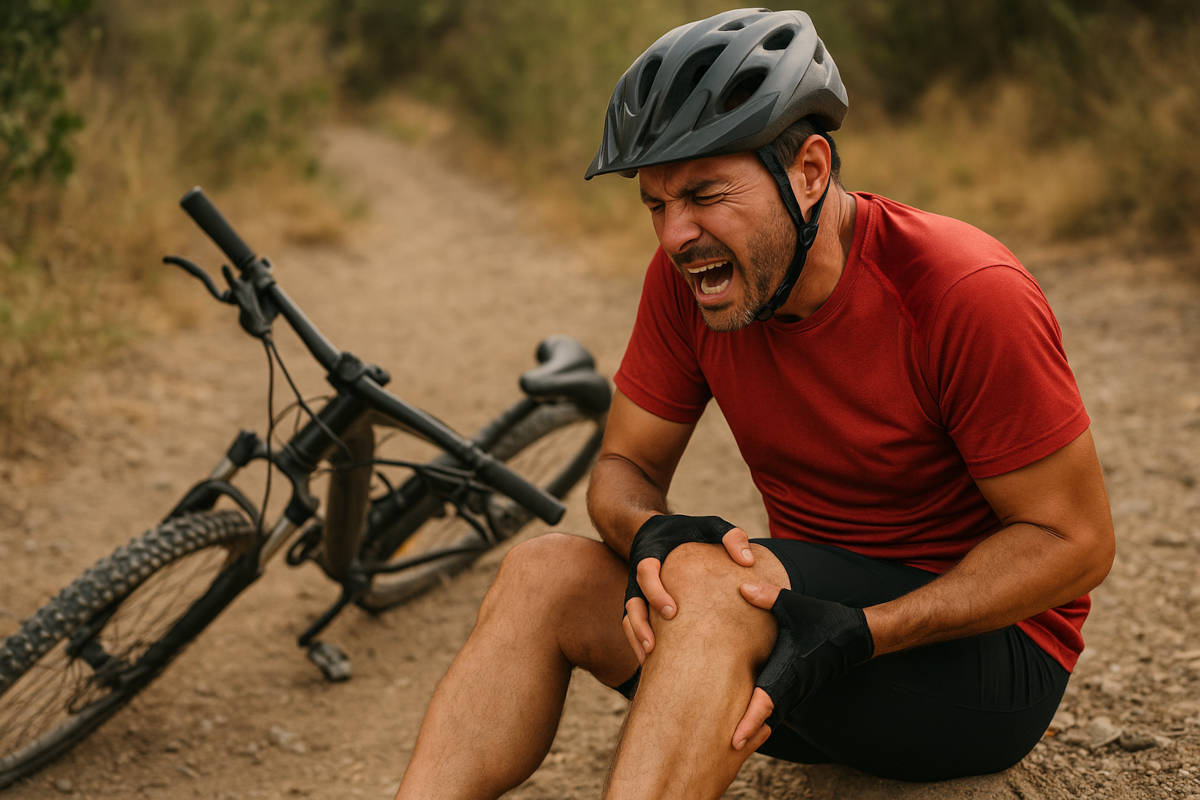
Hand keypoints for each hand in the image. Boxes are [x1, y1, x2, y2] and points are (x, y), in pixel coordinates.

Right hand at [621, 515, 754, 662]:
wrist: (661, 532)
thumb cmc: (689, 531)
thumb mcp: (710, 525)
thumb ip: (729, 536)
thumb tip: (748, 562)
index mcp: (653, 554)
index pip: (645, 572)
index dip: (655, 592)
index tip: (672, 611)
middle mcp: (640, 577)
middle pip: (631, 603)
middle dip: (641, 626)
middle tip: (656, 646)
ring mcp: (637, 593)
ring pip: (628, 620)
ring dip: (637, 640)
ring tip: (651, 661)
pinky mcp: (641, 607)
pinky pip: (633, 628)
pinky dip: (639, 644)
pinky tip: (655, 664)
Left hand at [731, 583, 873, 749]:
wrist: (856, 636)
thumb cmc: (824, 620)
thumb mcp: (795, 605)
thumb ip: (768, 597)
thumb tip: (742, 587)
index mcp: (789, 671)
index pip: (766, 703)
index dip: (749, 721)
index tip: (734, 739)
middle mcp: (792, 686)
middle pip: (765, 719)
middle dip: (746, 735)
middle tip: (722, 752)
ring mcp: (796, 690)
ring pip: (772, 716)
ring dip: (753, 728)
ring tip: (729, 742)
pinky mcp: (797, 688)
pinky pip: (777, 708)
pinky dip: (762, 717)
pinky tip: (745, 720)